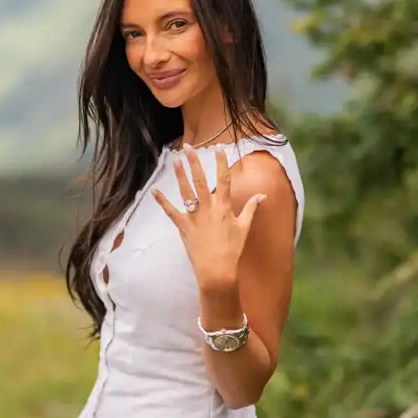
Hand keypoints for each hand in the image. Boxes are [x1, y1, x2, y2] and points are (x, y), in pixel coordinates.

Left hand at [152, 147, 266, 294]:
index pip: (224, 179)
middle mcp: (208, 208)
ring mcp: (194, 217)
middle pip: (201, 180)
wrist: (217, 270)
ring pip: (186, 192)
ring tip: (175, 160)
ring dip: (180, 175)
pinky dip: (162, 201)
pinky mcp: (183, 226)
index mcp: (224, 207)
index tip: (219, 148)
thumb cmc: (233, 249)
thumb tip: (262, 196)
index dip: (221, 162)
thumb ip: (251, 209)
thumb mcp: (244, 228)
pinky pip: (170, 212)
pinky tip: (154, 191)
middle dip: (195, 162)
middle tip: (189, 147)